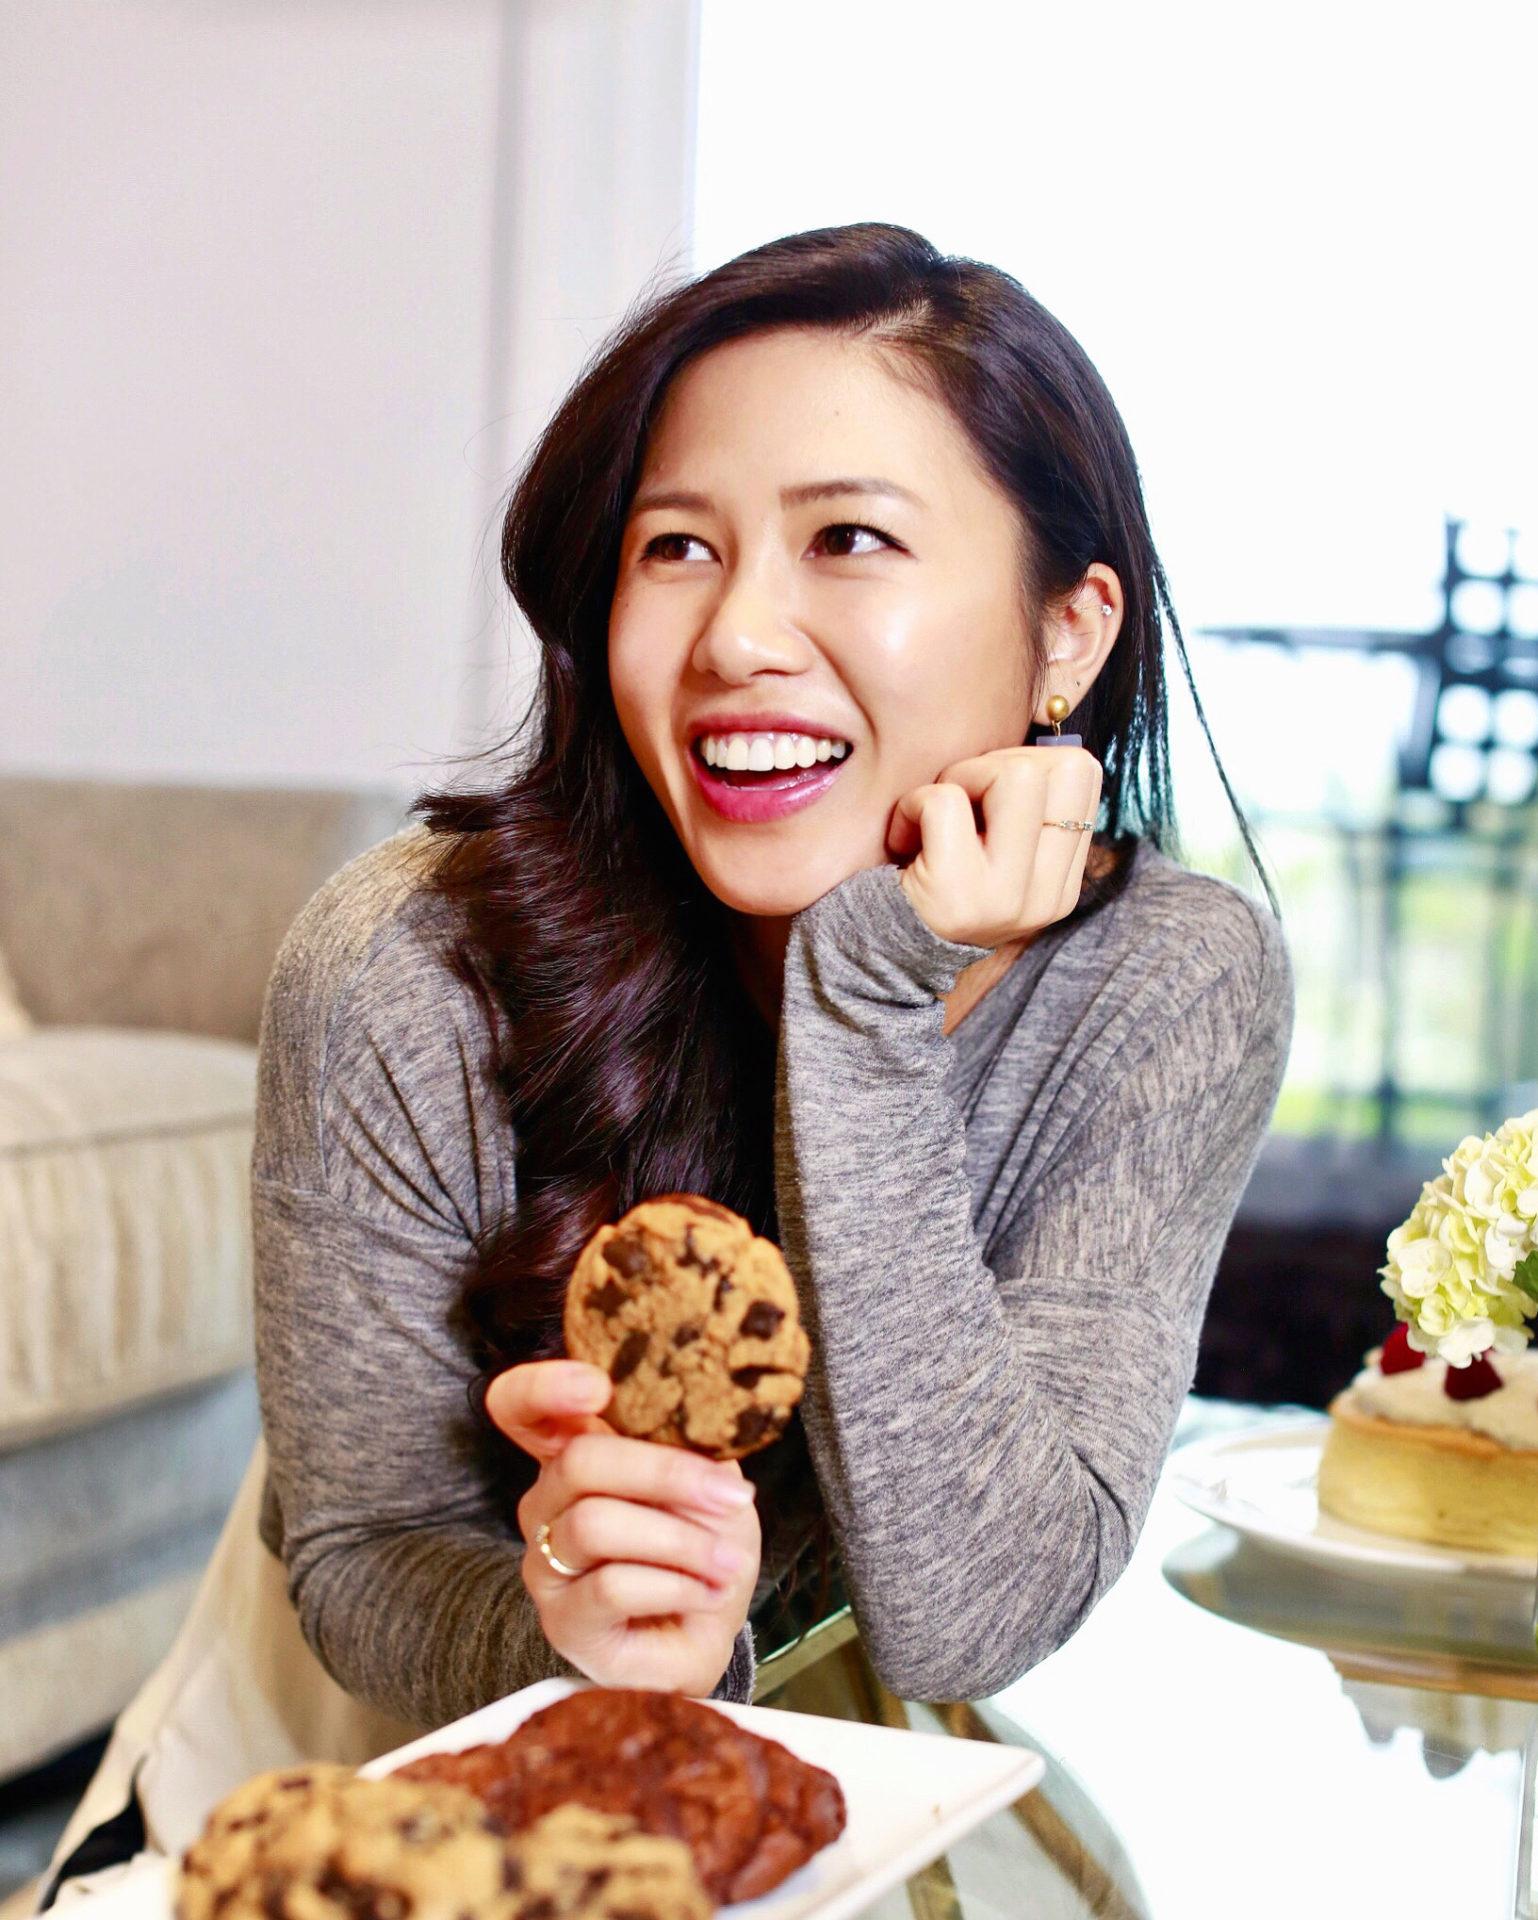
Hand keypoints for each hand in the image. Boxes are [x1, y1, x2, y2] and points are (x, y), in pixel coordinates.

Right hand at [486, 1360, 760, 1696]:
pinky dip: (676, 1585)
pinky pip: (612, 1586)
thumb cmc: (702, 1547)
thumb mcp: (709, 1487)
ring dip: (682, 1542)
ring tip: (728, 1563)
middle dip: (666, 1473)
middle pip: (578, 1461)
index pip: (520, 1406)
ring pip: (596, 1525)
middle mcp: (546, 1504)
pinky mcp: (564, 1622)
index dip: (544, 1386)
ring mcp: (546, 1564)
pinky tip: (706, 1593)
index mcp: (574, 1454)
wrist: (708, 1631)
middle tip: (730, 1496)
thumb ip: (693, 1452)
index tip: (597, 1386)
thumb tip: (709, 1433)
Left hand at [885, 745, 1104, 947]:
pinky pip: (945, 801)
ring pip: (1017, 774)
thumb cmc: (928, 880)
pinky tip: (904, 837)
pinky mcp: (956, 895)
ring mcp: (1007, 899)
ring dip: (960, 778)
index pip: (1084, 775)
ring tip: (934, 818)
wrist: (874, 954)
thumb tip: (1040, 723)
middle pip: (1065, 767)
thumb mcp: (991, 851)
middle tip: (960, 801)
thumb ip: (1021, 808)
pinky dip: (913, 804)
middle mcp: (1046, 897)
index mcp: (1062, 884)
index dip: (1031, 761)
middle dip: (999, 764)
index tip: (988, 795)